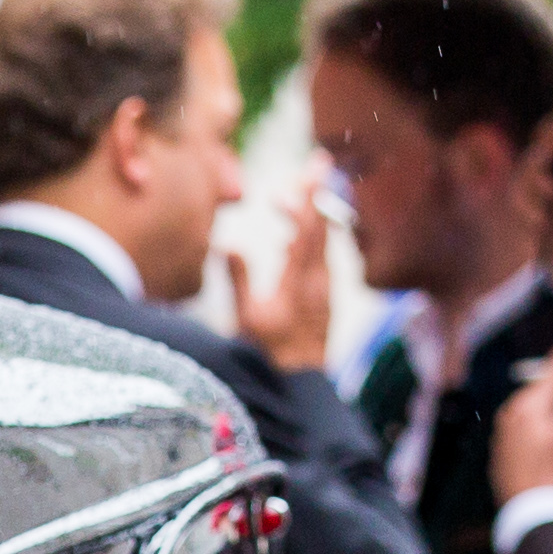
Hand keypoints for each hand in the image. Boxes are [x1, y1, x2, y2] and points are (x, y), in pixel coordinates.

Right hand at [230, 174, 338, 371]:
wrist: (301, 387)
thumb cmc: (269, 356)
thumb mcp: (246, 318)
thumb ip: (239, 278)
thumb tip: (226, 244)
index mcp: (301, 281)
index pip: (309, 226)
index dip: (310, 193)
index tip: (315, 166)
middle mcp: (321, 280)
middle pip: (321, 226)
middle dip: (308, 198)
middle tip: (296, 179)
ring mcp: (327, 289)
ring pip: (324, 240)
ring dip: (309, 218)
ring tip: (289, 203)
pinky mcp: (326, 297)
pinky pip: (323, 255)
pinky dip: (310, 237)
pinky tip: (294, 239)